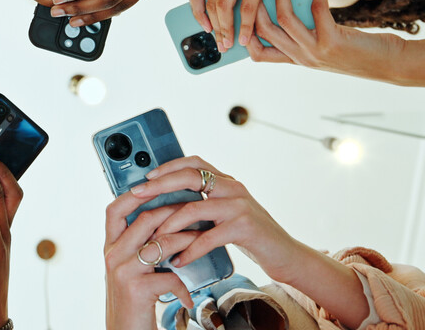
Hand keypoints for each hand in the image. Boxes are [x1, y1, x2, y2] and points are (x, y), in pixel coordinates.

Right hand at [104, 191, 196, 329]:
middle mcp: (113, 255)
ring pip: (162, 241)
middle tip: (196, 210)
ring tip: (202, 242)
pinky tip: (188, 296)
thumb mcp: (130, 270)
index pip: (115, 209)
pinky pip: (170, 274)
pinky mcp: (137, 289)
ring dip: (188, 240)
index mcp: (110, 247)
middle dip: (175, 212)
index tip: (158, 184)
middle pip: (146, 219)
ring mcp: (124, 271)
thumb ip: (138, 246)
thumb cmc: (133, 302)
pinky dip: (184, 285)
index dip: (135, 193)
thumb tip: (163, 220)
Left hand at [132, 156, 313, 284]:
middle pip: (190, 177)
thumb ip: (207, 204)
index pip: (195, 163)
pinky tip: (178, 260)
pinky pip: (208, 237)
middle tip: (138, 195)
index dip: (169, 166)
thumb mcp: (228, 213)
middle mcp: (233, 188)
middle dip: (160, 185)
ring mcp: (239, 206)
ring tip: (153, 238)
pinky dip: (189, 250)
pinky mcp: (244, 227)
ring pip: (195, 207)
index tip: (147, 176)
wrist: (286, 255)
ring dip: (169, 223)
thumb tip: (171, 204)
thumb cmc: (251, 235)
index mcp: (227, 182)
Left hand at [189, 0, 321, 52]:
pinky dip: (245, 26)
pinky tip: (246, 38)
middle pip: (210, 2)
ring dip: (226, 30)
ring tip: (231, 45)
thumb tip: (235, 10)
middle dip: (215, 28)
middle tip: (221, 45)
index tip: (205, 27)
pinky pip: (247, 6)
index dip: (197, 12)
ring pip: (223, 6)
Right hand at [247, 0, 404, 80]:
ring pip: (284, 19)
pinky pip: (316, 11)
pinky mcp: (332, 42)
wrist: (388, 65)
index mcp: (296, 60)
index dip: (245, 31)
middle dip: (256, 3)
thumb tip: (291, 4)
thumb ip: (306, 34)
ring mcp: (315, 52)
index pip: (257, 53)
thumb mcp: (323, 45)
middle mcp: (301, 58)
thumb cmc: (357, 52)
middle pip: (263, 31)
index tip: (244, 6)